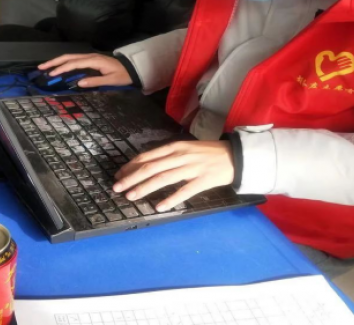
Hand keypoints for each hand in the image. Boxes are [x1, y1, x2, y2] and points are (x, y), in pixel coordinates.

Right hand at [39, 54, 131, 88]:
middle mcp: (90, 56)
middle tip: (41, 67)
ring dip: (58, 61)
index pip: (74, 63)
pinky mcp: (90, 59)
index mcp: (94, 61)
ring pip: (70, 57)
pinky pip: (75, 59)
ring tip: (46, 67)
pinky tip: (59, 67)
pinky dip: (64, 62)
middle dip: (54, 61)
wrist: (132, 68)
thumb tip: (79, 83)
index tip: (52, 74)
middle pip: (69, 57)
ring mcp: (90, 57)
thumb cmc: (122, 75)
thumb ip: (95, 82)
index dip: (62, 68)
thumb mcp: (111, 80)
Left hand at [113, 141, 234, 211]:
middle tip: (117, 188)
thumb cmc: (208, 153)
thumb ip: (168, 156)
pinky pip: (184, 191)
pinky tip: (159, 206)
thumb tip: (147, 166)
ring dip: (145, 187)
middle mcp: (181, 156)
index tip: (119, 175)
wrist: (235, 156)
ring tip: (131, 196)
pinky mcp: (203, 180)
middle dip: (131, 178)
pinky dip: (171, 199)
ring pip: (163, 178)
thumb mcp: (186, 148)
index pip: (147, 156)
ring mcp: (192, 168)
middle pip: (151, 167)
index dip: (131, 166)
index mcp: (175, 147)